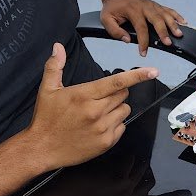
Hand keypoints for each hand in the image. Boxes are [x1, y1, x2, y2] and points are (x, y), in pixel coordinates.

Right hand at [22, 43, 158, 169]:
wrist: (41, 149)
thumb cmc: (46, 119)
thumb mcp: (47, 90)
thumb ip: (55, 66)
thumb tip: (58, 46)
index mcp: (84, 96)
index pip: (117, 82)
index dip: (137, 75)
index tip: (153, 71)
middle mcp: (96, 112)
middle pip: (122, 95)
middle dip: (115, 93)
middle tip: (98, 99)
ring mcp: (103, 128)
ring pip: (124, 110)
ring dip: (116, 109)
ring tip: (97, 113)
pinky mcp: (106, 142)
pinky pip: (122, 127)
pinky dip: (115, 124)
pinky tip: (98, 126)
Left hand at [100, 0, 185, 56]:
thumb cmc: (112, 7)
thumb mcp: (106, 19)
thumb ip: (114, 31)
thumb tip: (127, 39)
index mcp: (133, 10)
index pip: (141, 28)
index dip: (143, 42)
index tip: (144, 52)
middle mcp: (145, 6)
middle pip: (157, 19)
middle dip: (164, 32)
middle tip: (168, 42)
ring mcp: (152, 5)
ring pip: (165, 14)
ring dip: (173, 24)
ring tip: (179, 34)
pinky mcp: (156, 5)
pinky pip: (169, 10)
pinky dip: (177, 16)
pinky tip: (184, 23)